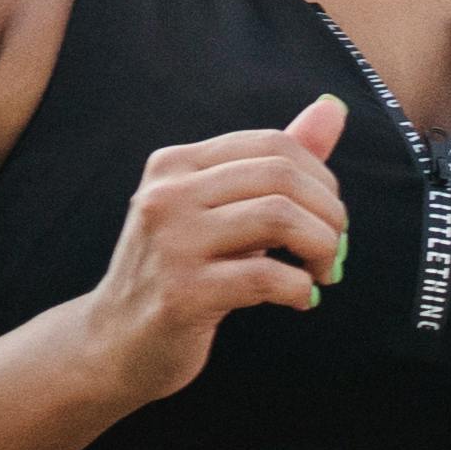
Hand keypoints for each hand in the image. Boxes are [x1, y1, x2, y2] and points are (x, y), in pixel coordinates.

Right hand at [79, 95, 350, 403]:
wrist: (116, 342)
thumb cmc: (182, 270)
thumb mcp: (222, 210)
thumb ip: (275, 163)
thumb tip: (335, 107)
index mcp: (175, 165)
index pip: (272, 144)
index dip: (321, 177)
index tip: (328, 215)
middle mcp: (167, 195)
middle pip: (281, 176)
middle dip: (329, 213)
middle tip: (335, 248)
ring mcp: (171, 243)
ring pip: (279, 218)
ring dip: (322, 248)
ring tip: (323, 272)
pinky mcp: (182, 293)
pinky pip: (266, 276)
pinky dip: (300, 288)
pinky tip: (301, 299)